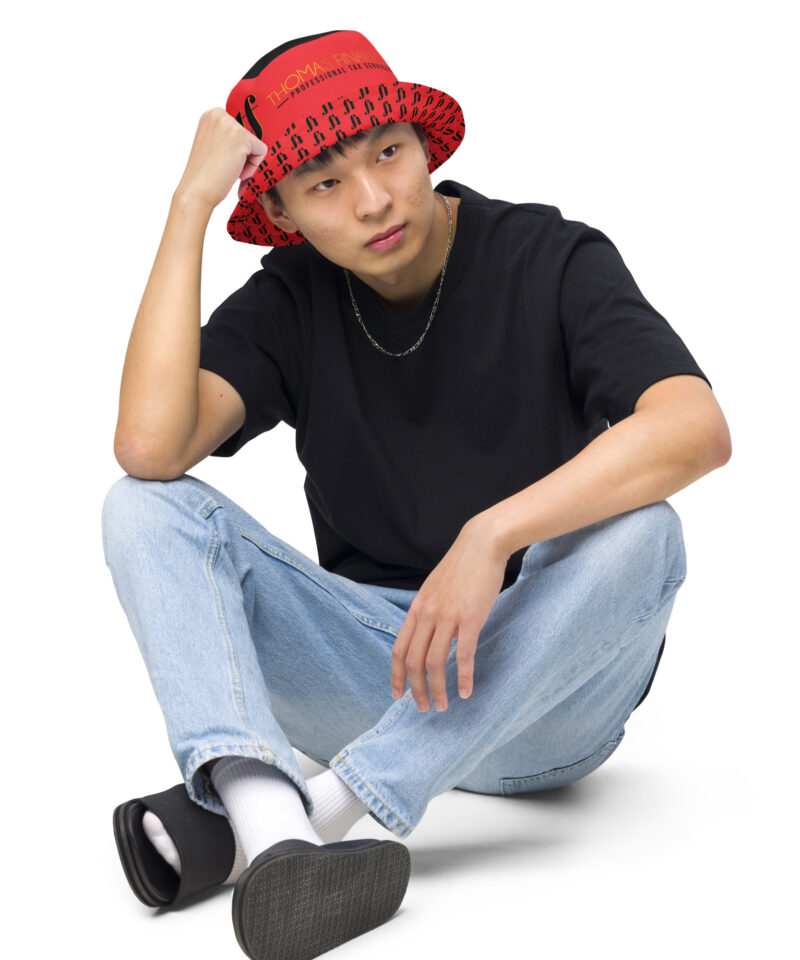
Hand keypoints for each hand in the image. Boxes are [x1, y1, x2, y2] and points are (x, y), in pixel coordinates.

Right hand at [174, 107, 267, 210]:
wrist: (196, 191)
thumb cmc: (205, 176)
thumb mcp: (214, 147)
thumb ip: (228, 139)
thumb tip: (250, 143)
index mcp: (211, 115)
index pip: (240, 131)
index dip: (236, 153)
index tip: (223, 162)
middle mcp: (219, 114)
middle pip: (249, 137)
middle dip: (243, 158)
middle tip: (226, 170)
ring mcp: (229, 124)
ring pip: (256, 145)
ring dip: (248, 164)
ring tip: (230, 172)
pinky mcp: (241, 137)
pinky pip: (262, 152)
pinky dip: (254, 167)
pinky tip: (236, 174)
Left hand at [390, 516, 507, 711]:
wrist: (482, 543)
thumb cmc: (463, 565)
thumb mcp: (436, 587)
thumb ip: (430, 610)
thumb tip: (430, 631)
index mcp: (417, 608)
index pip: (399, 648)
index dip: (396, 675)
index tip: (398, 694)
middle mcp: (427, 614)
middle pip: (413, 661)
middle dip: (416, 689)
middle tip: (423, 707)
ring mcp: (447, 617)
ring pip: (434, 663)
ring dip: (437, 689)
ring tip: (443, 705)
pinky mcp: (470, 618)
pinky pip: (463, 656)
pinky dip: (463, 677)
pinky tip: (466, 691)